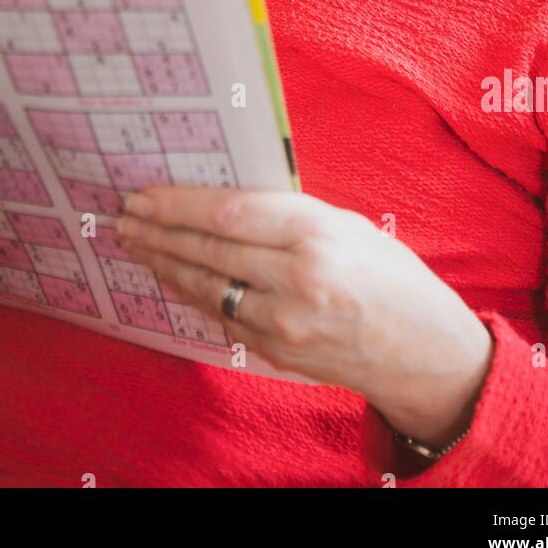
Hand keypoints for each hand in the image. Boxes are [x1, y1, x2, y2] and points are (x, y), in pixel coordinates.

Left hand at [117, 185, 493, 446]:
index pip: (229, 214)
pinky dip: (193, 293)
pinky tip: (173, 276)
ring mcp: (284, 323)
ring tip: (135, 243)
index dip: (178, 204)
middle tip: (124, 217)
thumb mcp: (347, 225)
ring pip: (206, 287)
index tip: (144, 195)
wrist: (423, 352)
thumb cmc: (390, 276)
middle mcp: (297, 280)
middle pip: (208, 250)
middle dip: (159, 231)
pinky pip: (222, 316)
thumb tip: (223, 202)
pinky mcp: (276, 352)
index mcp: (317, 235)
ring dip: (164, 263)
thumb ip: (289, 215)